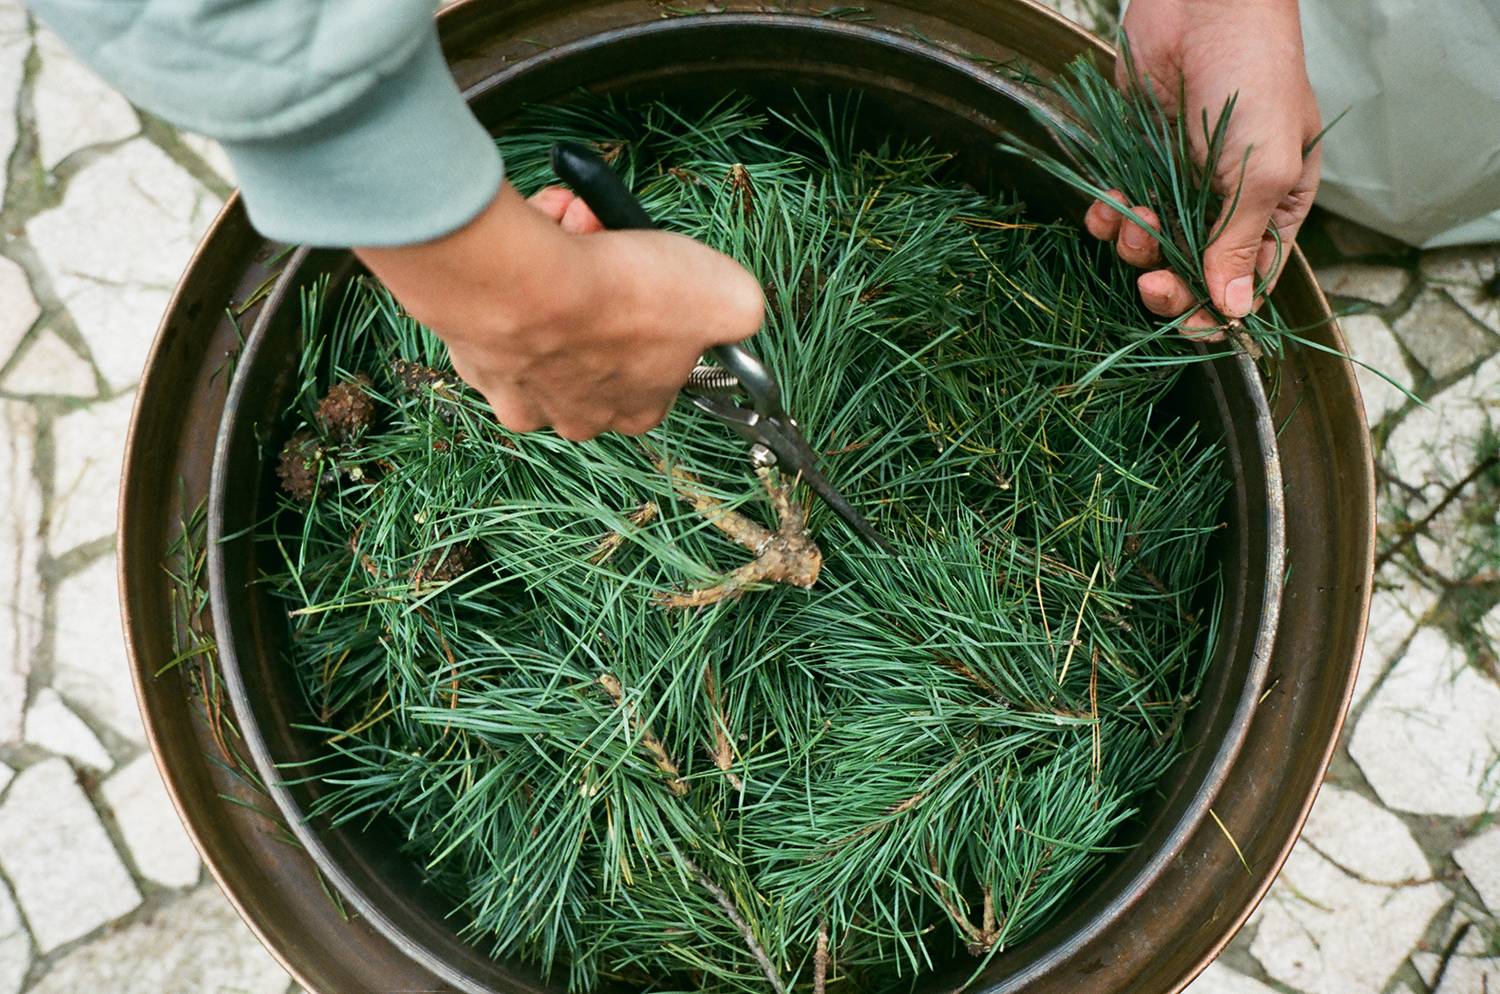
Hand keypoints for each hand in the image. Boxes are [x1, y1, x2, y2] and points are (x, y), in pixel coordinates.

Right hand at [355, 183, 764, 439]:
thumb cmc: (620, 295)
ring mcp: (519, 394)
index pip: (660, 371)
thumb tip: (742, 311)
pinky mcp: (475, 362)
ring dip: (561, 269)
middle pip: (601, 342)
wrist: (522, 285)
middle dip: (607, 282)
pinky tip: (528, 246)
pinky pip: (499, 313)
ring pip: (547, 326)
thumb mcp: (727, 296)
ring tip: (565, 230)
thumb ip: (740, 309)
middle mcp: (575, 415)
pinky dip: (513, 274)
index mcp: (635, 409)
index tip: (653, 277)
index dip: (659, 318)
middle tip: (604, 239)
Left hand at [1084, 0, 1320, 331]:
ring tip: (1132, 218)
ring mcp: (1180, 183)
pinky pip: (1117, 212)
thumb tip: (1234, 309)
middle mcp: (1228, 202)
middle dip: (1168, 286)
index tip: (1188, 322)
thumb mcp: (1262, 169)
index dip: (1217, 310)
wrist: (1203, 6)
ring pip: (1150, 247)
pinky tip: (1104, 206)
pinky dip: (1106, 218)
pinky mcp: (1137, 162)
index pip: (1249, 281)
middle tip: (1149, 284)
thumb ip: (1243, 242)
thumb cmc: (1253, 76)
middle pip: (1193, 274)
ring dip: (1134, 246)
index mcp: (1276, 207)